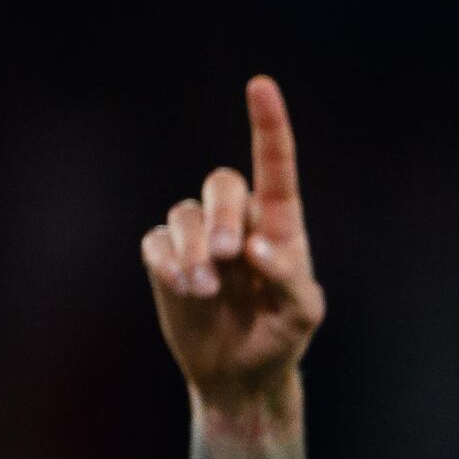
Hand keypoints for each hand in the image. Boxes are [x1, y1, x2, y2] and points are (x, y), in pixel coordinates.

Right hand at [140, 76, 324, 419]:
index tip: (260, 86)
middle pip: (221, 183)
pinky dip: (167, 261)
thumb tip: (256, 249)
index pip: (275, 167)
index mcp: (280, 225)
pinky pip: (156, 241)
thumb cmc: (281, 336)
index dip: (268, 125)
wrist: (241, 372)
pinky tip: (182, 289)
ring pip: (184, 213)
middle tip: (226, 256)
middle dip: (221, 215)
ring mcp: (198, 236)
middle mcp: (238, 220)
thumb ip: (291, 280)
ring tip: (203, 290)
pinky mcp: (166, 257)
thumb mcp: (302, 316)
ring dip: (192, 251)